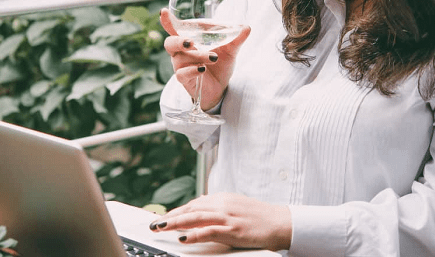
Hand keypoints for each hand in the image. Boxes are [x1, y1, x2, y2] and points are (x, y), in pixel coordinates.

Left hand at [149, 192, 291, 250]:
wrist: (280, 222)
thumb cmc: (259, 217)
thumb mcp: (235, 207)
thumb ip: (218, 208)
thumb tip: (200, 207)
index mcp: (222, 198)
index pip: (193, 204)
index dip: (176, 211)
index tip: (163, 217)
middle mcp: (222, 204)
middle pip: (190, 209)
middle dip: (170, 216)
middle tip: (154, 223)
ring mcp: (227, 216)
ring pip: (194, 217)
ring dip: (175, 222)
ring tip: (160, 227)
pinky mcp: (233, 229)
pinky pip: (209, 231)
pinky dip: (194, 234)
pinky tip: (183, 237)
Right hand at [160, 8, 250, 109]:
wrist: (220, 88)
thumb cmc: (220, 65)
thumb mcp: (230, 50)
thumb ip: (236, 39)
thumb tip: (246, 27)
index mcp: (189, 41)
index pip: (174, 29)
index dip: (167, 22)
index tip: (163, 12)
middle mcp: (181, 52)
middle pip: (169, 43)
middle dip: (179, 41)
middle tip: (191, 42)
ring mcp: (181, 66)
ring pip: (180, 58)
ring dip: (197, 56)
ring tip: (213, 57)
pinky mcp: (185, 80)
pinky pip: (182, 74)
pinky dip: (193, 70)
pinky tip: (202, 69)